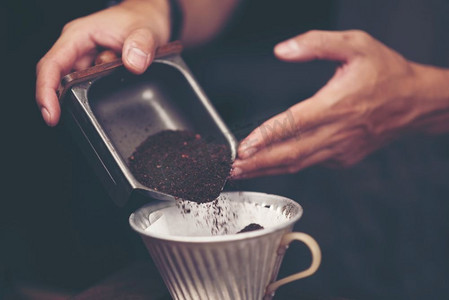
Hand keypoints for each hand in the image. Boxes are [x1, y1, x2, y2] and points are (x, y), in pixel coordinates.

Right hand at [35, 0, 169, 125]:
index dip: (46, 91)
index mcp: (79, 36)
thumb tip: (133, 64)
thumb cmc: (142, 19)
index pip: (51, 65)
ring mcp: (85, 60)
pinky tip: (114, 90)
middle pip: (56, 79)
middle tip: (63, 120)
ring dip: (89, 94)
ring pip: (76, 86)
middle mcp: (77, 49)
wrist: (150, 18)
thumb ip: (141, 45)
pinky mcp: (95, 70)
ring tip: (111, 88)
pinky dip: (100, 93)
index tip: (51, 113)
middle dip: (59, 101)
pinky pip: (91, 86)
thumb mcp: (146, 30)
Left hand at [232, 30, 448, 178]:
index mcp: (337, 104)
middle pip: (289, 153)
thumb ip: (317, 43)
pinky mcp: (343, 158)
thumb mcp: (356, 44)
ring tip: (243, 172)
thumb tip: (282, 50)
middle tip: (231, 168)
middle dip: (257, 163)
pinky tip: (271, 163)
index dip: (266, 137)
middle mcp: (337, 132)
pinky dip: (288, 164)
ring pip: (298, 163)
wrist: (415, 101)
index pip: (293, 124)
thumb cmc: (386, 72)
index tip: (243, 148)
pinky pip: (310, 162)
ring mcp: (341, 149)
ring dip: (268, 169)